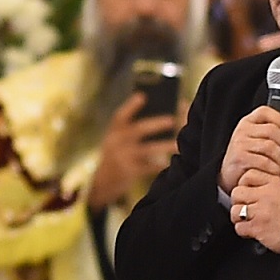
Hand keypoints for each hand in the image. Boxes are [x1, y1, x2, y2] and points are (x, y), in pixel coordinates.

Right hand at [89, 93, 177, 208]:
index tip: (142, 96)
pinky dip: (159, 165)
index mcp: (114, 131)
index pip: (120, 116)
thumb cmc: (117, 155)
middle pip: (138, 129)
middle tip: (172, 120)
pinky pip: (148, 167)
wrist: (101, 183)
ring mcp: (122, 157)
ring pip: (147, 149)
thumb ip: (132, 130)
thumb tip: (164, 117)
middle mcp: (116, 142)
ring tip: (178, 145)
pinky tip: (169, 162)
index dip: (131, 105)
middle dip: (156, 124)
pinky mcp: (128, 172)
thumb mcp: (117, 141)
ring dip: (164, 146)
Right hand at [218, 106, 279, 195]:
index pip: (265, 111)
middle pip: (272, 130)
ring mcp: (239, 144)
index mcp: (249, 122)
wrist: (232, 177)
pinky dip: (273, 169)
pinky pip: (264, 161)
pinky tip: (273, 172)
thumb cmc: (251, 158)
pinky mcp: (239, 158)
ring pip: (270, 146)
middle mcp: (242, 131)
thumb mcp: (267, 142)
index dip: (279, 118)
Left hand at [230, 168, 279, 252]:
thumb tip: (250, 186)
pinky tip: (252, 230)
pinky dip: (244, 231)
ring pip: (235, 210)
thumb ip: (268, 186)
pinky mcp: (257, 227)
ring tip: (248, 220)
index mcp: (274, 183)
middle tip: (247, 208)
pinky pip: (239, 227)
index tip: (248, 192)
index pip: (247, 175)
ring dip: (239, 217)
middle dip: (239, 201)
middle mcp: (266, 195)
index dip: (244, 184)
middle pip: (237, 192)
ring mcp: (261, 211)